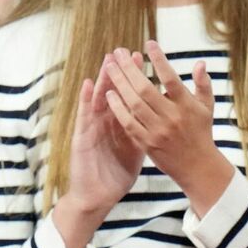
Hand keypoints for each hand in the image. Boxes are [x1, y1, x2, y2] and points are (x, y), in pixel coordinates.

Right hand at [55, 59, 144, 247]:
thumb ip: (147, 131)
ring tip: (108, 59)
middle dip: (121, 72)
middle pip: (115, 92)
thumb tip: (165, 118)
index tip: (147, 58)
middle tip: (127, 51)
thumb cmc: (117, 174)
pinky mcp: (82, 137)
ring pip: (98, 99)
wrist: (98, 196)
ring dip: (103, 79)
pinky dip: (86, 99)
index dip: (137, 78)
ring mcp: (93, 127)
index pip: (130, 96)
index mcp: (122, 124)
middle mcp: (107, 122)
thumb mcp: (137, 150)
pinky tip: (88, 83)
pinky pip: (84, 116)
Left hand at [100, 41, 231, 208]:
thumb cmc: (201, 132)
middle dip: (130, 69)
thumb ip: (203, 83)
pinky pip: (128, 123)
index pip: (171, 78)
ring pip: (134, 104)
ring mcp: (158, 130)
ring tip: (110, 67)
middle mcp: (172, 117)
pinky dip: (118, 108)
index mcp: (187, 105)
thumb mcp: (207, 107)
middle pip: (146, 88)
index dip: (160, 59)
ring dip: (119, 84)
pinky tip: (109, 94)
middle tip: (119, 52)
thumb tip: (200, 63)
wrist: (197, 167)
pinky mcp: (147, 143)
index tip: (149, 43)